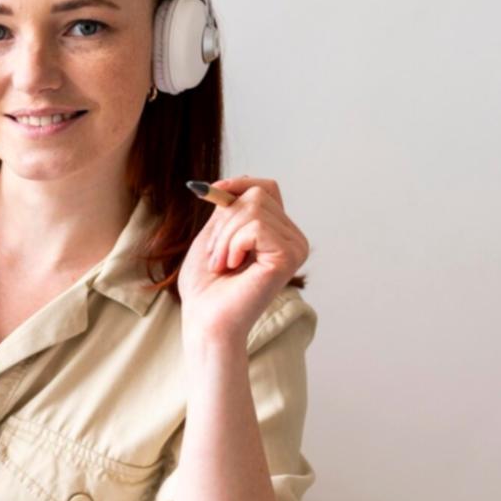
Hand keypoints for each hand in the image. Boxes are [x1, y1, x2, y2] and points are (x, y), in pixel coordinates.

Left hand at [177, 177, 308, 344]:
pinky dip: (233, 244)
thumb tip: (235, 179)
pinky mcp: (289, 257)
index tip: (209, 192)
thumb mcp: (214, 235)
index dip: (236, 185)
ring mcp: (295, 247)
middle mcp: (294, 239)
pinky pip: (256, 226)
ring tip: (223, 264)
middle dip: (224, 221)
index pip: (265, 187)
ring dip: (224, 236)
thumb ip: (229, 209)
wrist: (205, 320)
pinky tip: (232, 267)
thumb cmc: (206, 287)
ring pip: (254, 208)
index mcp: (278, 233)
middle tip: (217, 256)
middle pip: (257, 194)